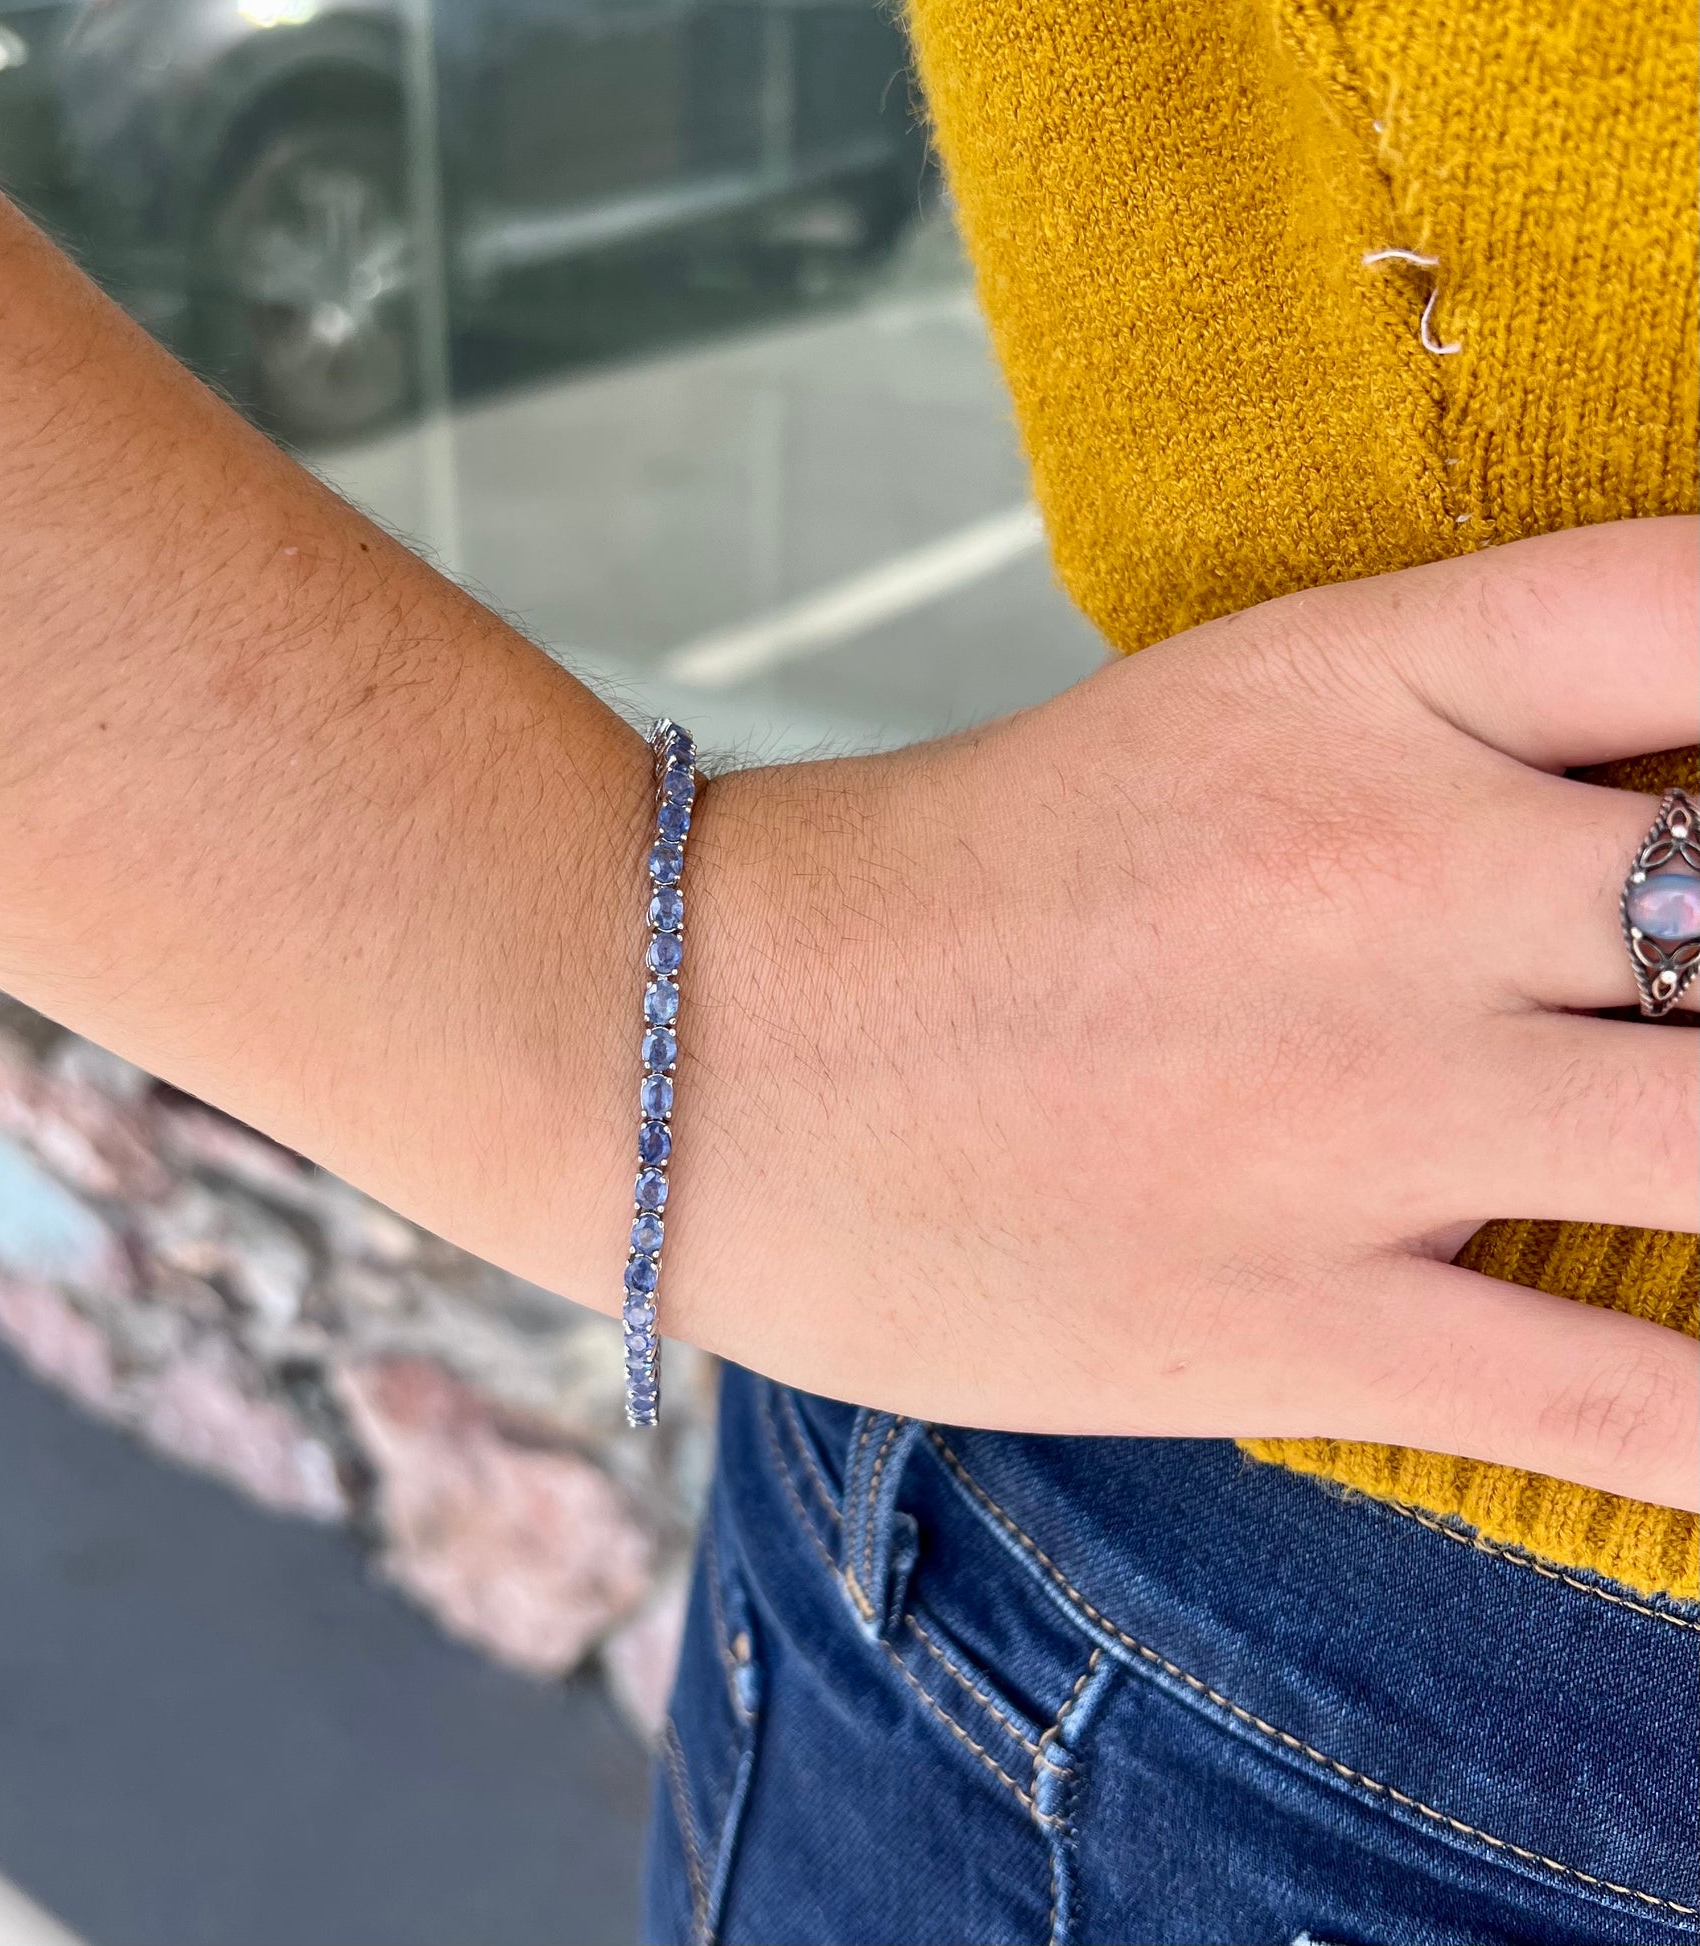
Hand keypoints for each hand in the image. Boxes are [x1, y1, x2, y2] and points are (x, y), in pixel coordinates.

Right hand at [676, 518, 1698, 1508]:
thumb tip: (1664, 806)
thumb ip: (1443, 735)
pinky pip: (1635, 1406)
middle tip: (1698, 1008)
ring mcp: (1351, 1110)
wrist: (694, 1049)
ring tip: (1690, 1167)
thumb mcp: (1198, 728)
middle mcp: (1384, 876)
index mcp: (1346, 688)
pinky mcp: (1292, 1323)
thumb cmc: (943, 895)